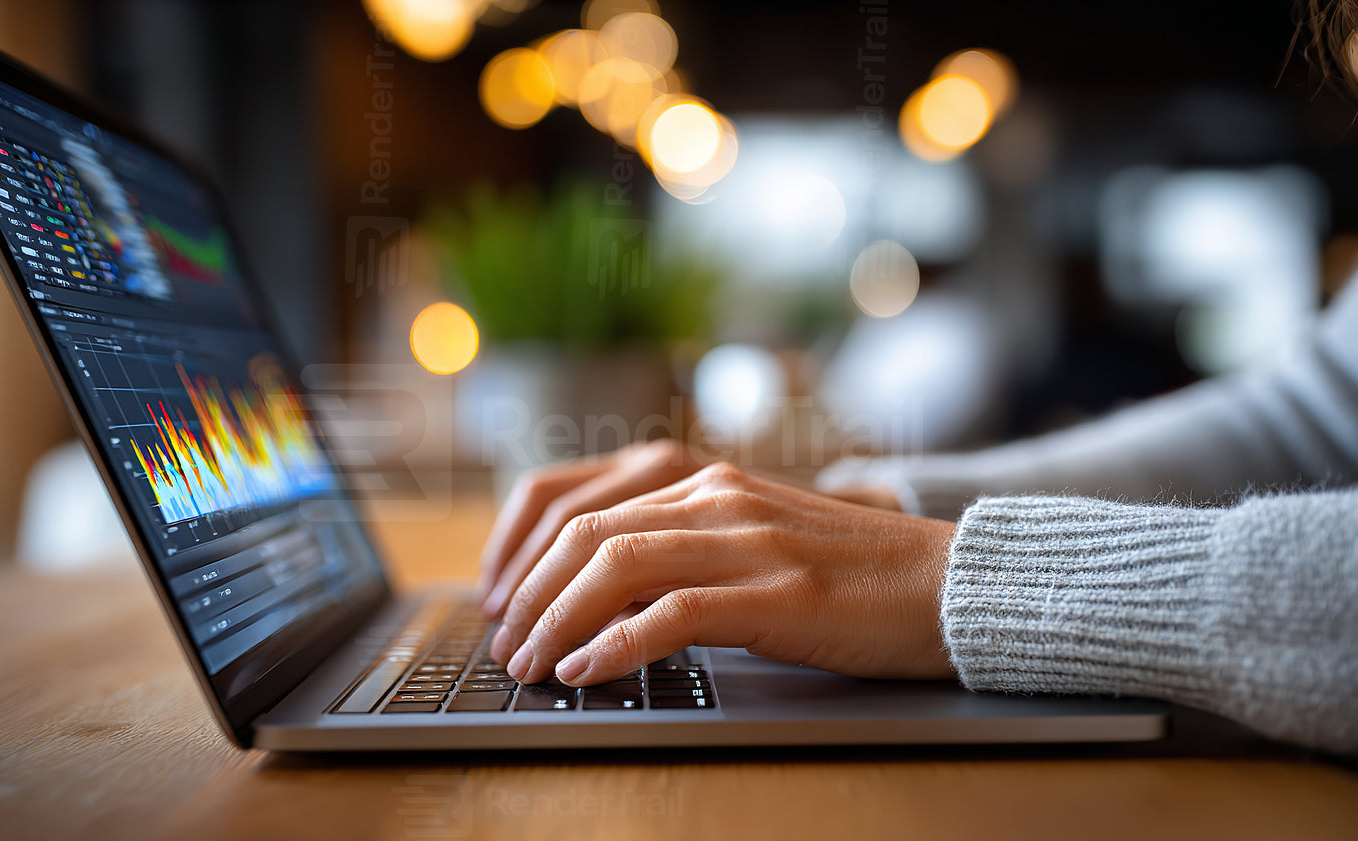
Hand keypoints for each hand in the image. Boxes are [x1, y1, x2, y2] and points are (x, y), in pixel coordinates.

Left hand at [487, 461, 957, 686]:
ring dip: (557, 619)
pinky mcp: (776, 594)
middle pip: (586, 535)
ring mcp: (748, 541)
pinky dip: (616, 645)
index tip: (503, 603)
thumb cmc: (853, 576)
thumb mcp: (756, 543)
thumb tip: (603, 599)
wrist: (949, 583)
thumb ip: (687, 552)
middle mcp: (717, 497)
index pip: (582, 505)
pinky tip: (586, 670)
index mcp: (707, 482)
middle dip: (529, 593)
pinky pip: (672, 614)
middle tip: (505, 646)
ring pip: (616, 567)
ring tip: (530, 664)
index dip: (525, 555)